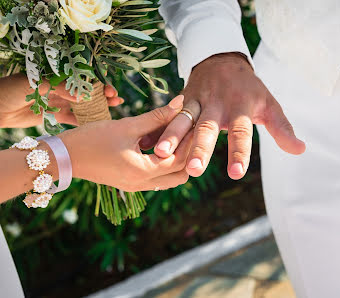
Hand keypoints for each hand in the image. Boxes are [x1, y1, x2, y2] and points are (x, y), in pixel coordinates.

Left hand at [0, 74, 122, 127]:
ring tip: (114, 107)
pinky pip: (73, 118)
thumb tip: (82, 95)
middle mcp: (59, 89)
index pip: (81, 78)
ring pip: (83, 105)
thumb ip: (58, 88)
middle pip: (86, 91)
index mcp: (55, 77)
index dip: (97, 82)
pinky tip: (98, 121)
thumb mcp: (34, 84)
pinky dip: (86, 119)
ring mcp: (58, 102)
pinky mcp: (54, 116)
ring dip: (98, 106)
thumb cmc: (9, 90)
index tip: (108, 88)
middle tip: (116, 98)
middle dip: (102, 94)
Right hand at [58, 95, 190, 191]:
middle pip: (181, 175)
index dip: (192, 142)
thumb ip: (157, 116)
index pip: (181, 160)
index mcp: (144, 172)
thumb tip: (180, 102)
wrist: (63, 157)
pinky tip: (163, 144)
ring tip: (179, 137)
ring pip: (170, 178)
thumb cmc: (92, 139)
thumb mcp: (128, 126)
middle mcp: (143, 184)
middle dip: (189, 155)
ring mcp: (137, 186)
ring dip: (178, 160)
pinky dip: (165, 164)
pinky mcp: (131, 183)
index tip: (198, 124)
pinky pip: (158, 177)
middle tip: (191, 132)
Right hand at [153, 53, 304, 179]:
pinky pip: (169, 115)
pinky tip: (144, 144)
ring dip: (172, 136)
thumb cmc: (249, 89)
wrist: (222, 60)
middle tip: (194, 170)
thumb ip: (282, 129)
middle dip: (200, 148)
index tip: (235, 174)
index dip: (238, 153)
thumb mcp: (269, 105)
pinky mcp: (183, 100)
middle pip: (208, 128)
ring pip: (184, 120)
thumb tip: (301, 150)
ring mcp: (198, 101)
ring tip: (161, 153)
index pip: (242, 132)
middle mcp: (218, 104)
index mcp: (241, 107)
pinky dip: (156, 129)